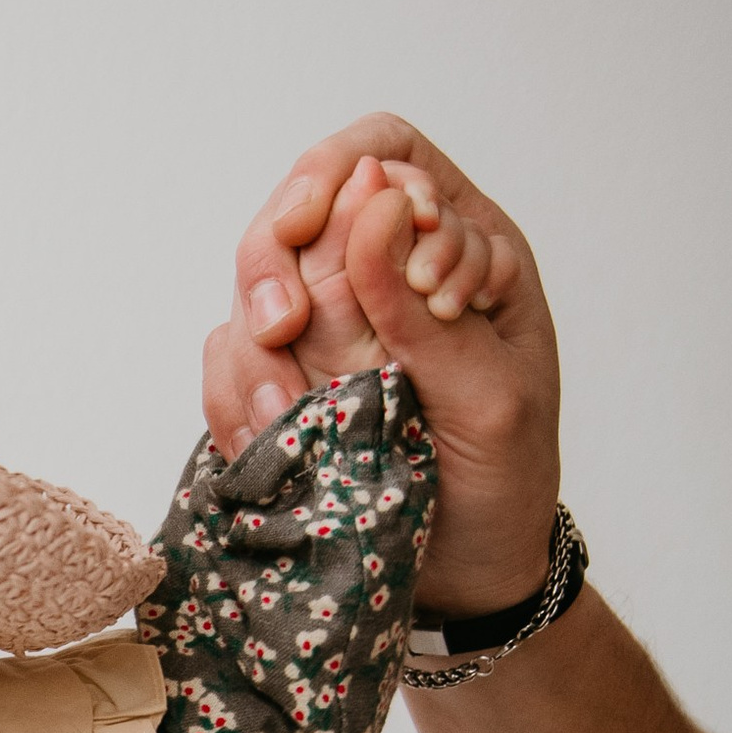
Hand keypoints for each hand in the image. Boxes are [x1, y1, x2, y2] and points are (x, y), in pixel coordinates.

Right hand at [202, 116, 562, 609]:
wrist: (471, 576)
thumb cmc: (504, 478)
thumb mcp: (489, 393)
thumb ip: (427, 305)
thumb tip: (375, 206)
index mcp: (458, 246)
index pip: (382, 155)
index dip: (339, 175)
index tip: (318, 226)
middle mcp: (384, 274)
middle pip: (295, 215)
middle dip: (273, 265)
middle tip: (285, 326)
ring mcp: (328, 331)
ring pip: (249, 294)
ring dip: (253, 351)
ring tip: (288, 418)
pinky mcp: (284, 385)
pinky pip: (227, 364)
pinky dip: (235, 401)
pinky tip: (266, 447)